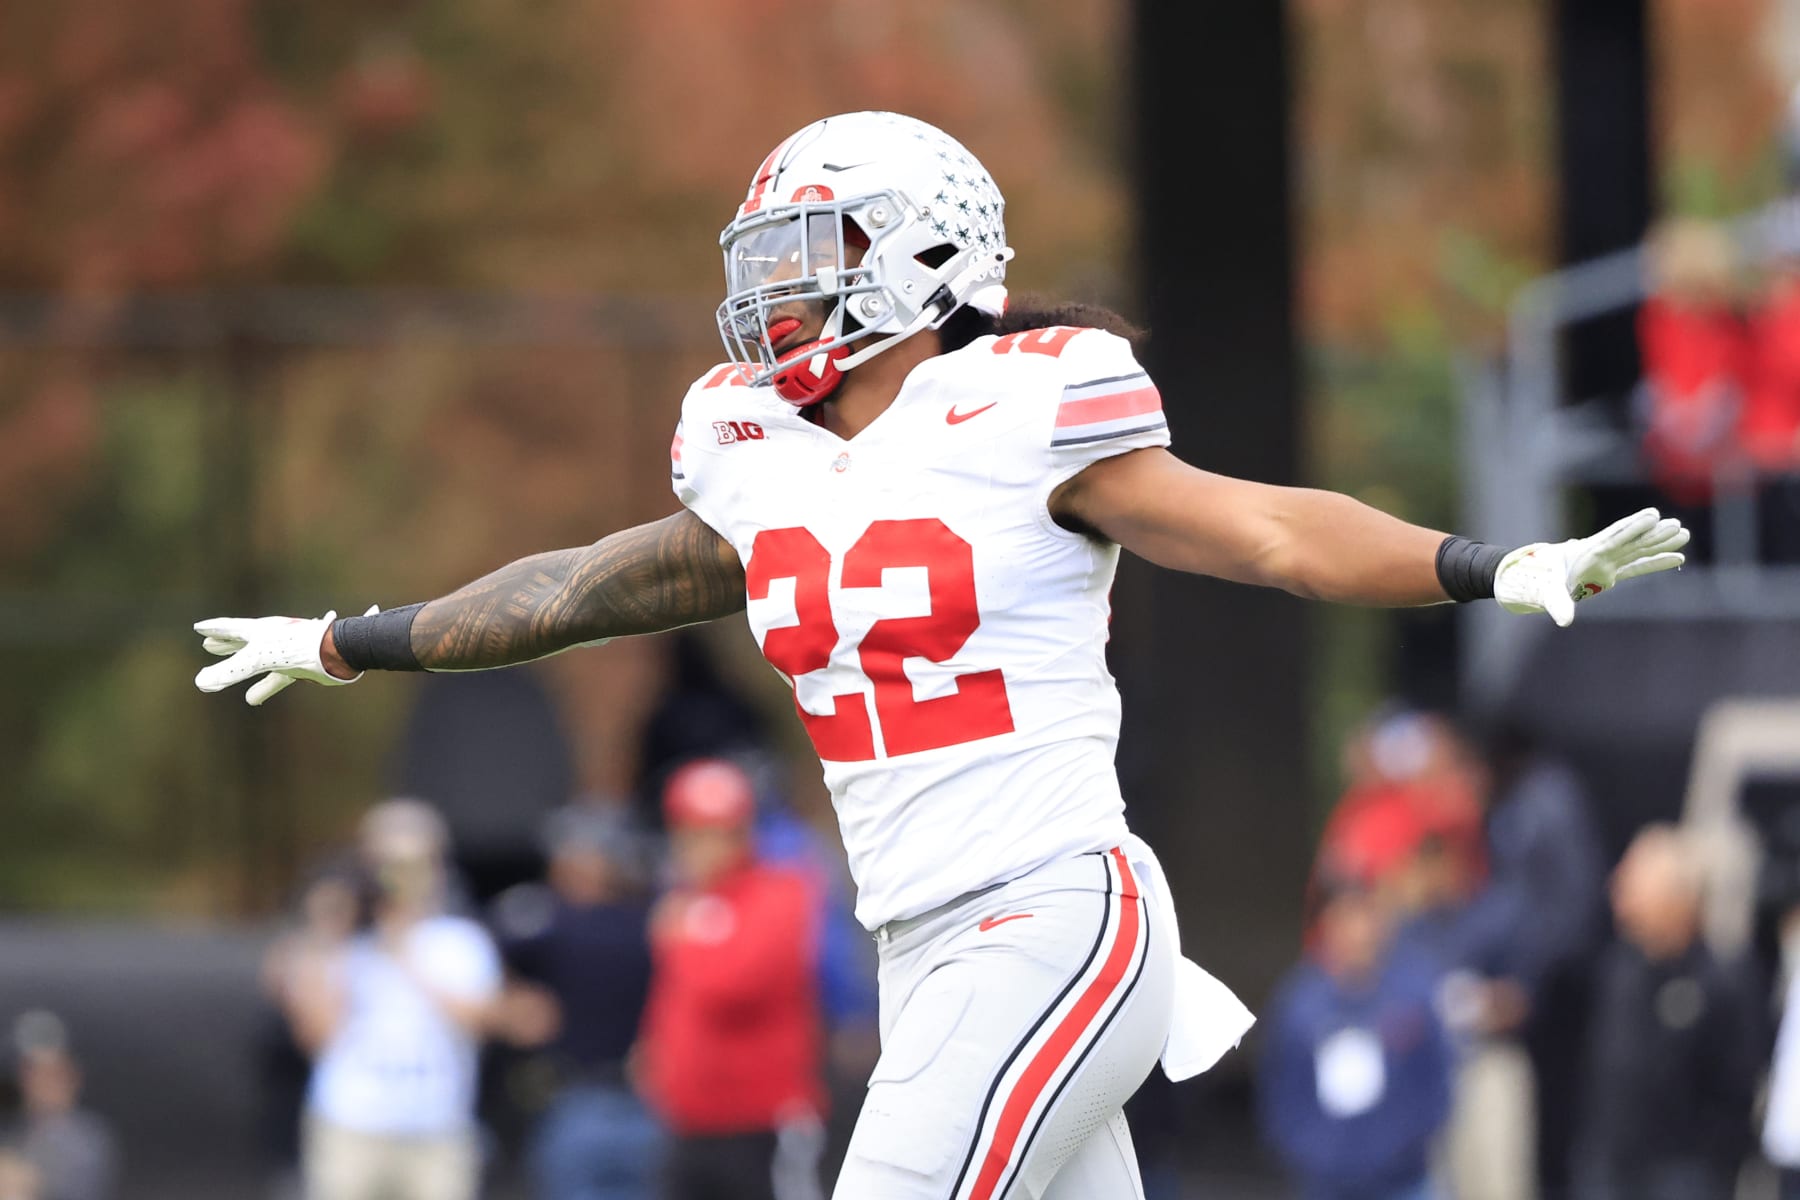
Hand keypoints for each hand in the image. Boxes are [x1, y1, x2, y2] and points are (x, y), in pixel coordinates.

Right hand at [193, 606, 372, 704]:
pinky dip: (262, 690)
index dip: (214, 629)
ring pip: (257, 661)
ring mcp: (286, 652)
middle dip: (226, 644)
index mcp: (260, 630)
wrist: (338, 652)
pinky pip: (275, 680)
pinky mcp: (299, 668)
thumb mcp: (257, 660)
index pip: (230, 628)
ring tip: (226, 674)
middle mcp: (272, 638)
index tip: (199, 628)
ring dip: (241, 668)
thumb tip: (200, 683)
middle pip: (243, 640)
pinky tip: (253, 700)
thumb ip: (229, 672)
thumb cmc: (298, 649)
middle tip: (208, 644)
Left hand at [1494, 508, 1688, 626]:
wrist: (1536, 580)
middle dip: (1653, 534)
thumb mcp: (1548, 592)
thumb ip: (1558, 604)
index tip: (1652, 515)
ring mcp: (1608, 563)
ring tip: (1684, 533)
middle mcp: (1601, 555)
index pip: (1614, 538)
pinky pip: (1637, 567)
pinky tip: (1677, 558)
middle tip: (1676, 525)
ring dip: (1660, 544)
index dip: (1633, 527)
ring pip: (1638, 550)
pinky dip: (1655, 563)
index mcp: (1587, 552)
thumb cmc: (1540, 581)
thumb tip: (1564, 620)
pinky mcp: (1610, 574)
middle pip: (1631, 541)